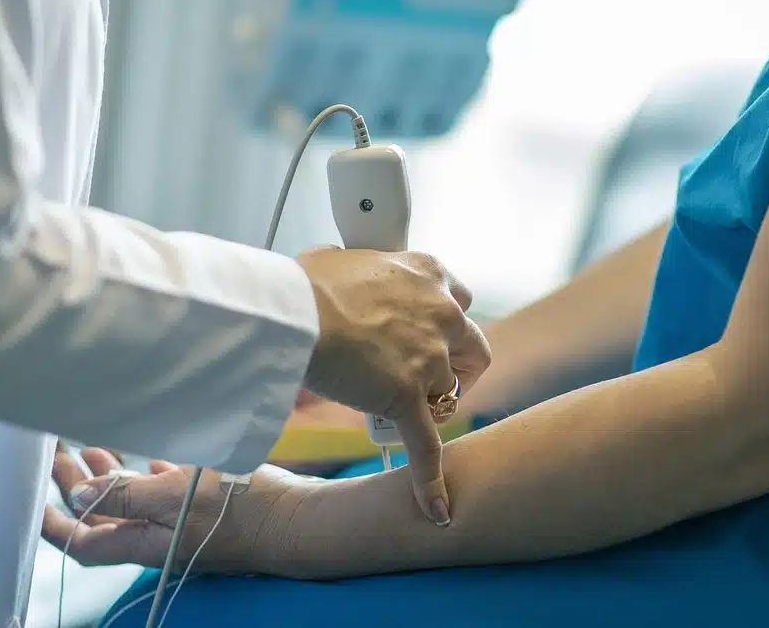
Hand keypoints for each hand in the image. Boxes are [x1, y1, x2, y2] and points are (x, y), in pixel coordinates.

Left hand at [42, 444, 312, 575]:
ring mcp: (181, 521)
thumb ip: (125, 493)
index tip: (33, 500)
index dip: (54, 525)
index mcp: (143, 541)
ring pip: (134, 500)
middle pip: (104, 516)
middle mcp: (157, 535)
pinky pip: (166, 489)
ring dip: (110, 475)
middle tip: (58, 453)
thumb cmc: (239, 510)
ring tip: (91, 444)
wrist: (297, 519)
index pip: (84, 541)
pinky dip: (150, 469)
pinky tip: (146, 447)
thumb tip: (77, 494)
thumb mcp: (175, 496)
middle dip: (76, 487)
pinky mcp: (205, 504)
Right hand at [296, 248, 490, 524]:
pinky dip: (430, 480)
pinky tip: (436, 508)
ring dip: (434, 405)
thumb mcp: (342, 261)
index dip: (444, 322)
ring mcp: (429, 358)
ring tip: (406, 413)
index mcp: (427, 273)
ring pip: (450, 394)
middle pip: (474, 348)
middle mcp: (440, 313)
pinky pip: (426, 446)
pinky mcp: (409, 397)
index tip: (427, 332)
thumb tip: (340, 280)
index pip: (458, 298)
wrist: (294, 311)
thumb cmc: (306, 284)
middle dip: (458, 367)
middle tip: (430, 379)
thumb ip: (360, 273)